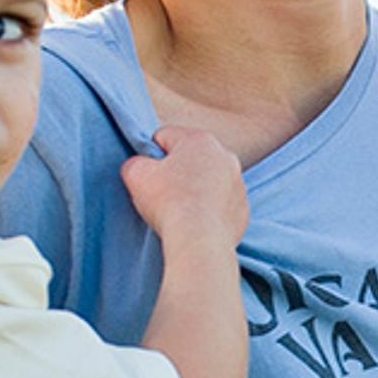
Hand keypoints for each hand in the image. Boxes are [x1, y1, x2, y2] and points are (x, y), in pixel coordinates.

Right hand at [119, 127, 246, 253]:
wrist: (200, 240)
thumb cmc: (169, 203)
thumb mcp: (136, 175)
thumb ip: (134, 163)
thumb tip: (139, 166)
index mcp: (200, 140)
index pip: (166, 137)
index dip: (151, 154)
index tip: (148, 174)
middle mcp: (225, 157)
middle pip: (191, 159)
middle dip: (176, 172)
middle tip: (163, 194)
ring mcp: (238, 184)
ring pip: (209, 182)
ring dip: (195, 191)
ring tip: (180, 211)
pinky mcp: (242, 209)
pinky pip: (221, 205)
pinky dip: (209, 212)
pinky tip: (196, 223)